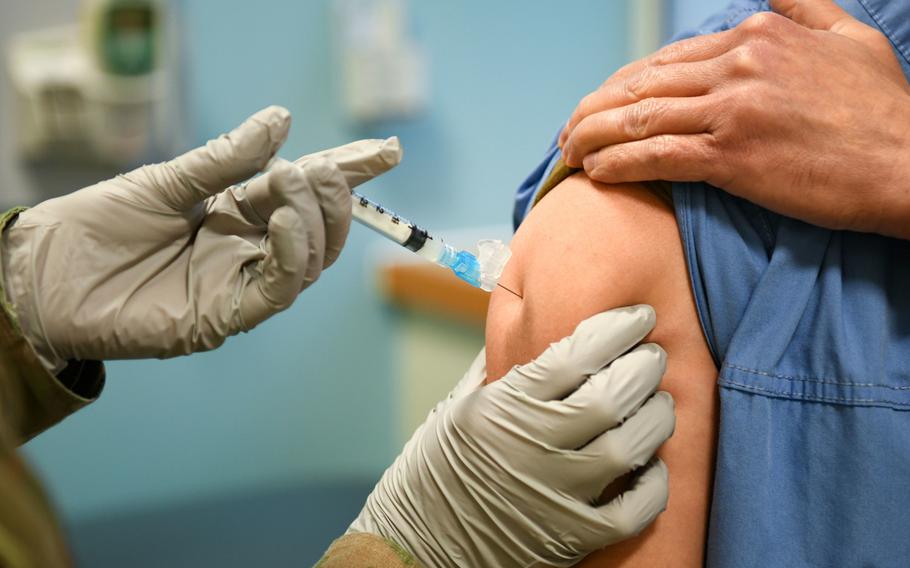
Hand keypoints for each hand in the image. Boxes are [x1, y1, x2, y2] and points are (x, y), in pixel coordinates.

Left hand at [0, 106, 401, 371]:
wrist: (48, 276)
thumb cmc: (100, 225)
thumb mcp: (167, 180)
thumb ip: (227, 160)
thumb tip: (282, 121)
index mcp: (237, 212)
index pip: (304, 192)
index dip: (348, 173)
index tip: (386, 151)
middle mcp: (248, 248)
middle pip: (320, 229)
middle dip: (335, 197)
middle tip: (324, 169)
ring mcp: (241, 283)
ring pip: (310, 260)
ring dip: (315, 219)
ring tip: (296, 186)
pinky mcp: (228, 316)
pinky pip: (279, 289)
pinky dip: (293, 254)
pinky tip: (284, 222)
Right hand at [349, 306, 675, 567]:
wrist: (415, 544)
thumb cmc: (434, 469)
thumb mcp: (457, 406)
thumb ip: (502, 368)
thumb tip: (539, 327)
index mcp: (501, 407)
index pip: (574, 356)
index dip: (616, 329)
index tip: (638, 315)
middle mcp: (529, 447)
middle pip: (611, 396)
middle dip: (644, 366)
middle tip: (652, 356)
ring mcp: (553, 496)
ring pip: (629, 447)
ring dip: (655, 417)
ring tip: (658, 401)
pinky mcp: (570, 537)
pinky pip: (633, 511)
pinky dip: (654, 483)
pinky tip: (651, 461)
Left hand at [559, 0, 909, 238]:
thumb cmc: (884, 111)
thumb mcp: (851, 38)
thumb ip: (804, 8)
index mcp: (757, 37)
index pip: (668, 58)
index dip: (626, 85)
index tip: (604, 105)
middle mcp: (738, 65)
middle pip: (641, 83)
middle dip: (595, 109)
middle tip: (569, 132)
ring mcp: (733, 109)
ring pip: (638, 116)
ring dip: (592, 136)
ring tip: (568, 154)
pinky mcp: (732, 156)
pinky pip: (656, 154)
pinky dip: (618, 162)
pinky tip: (595, 173)